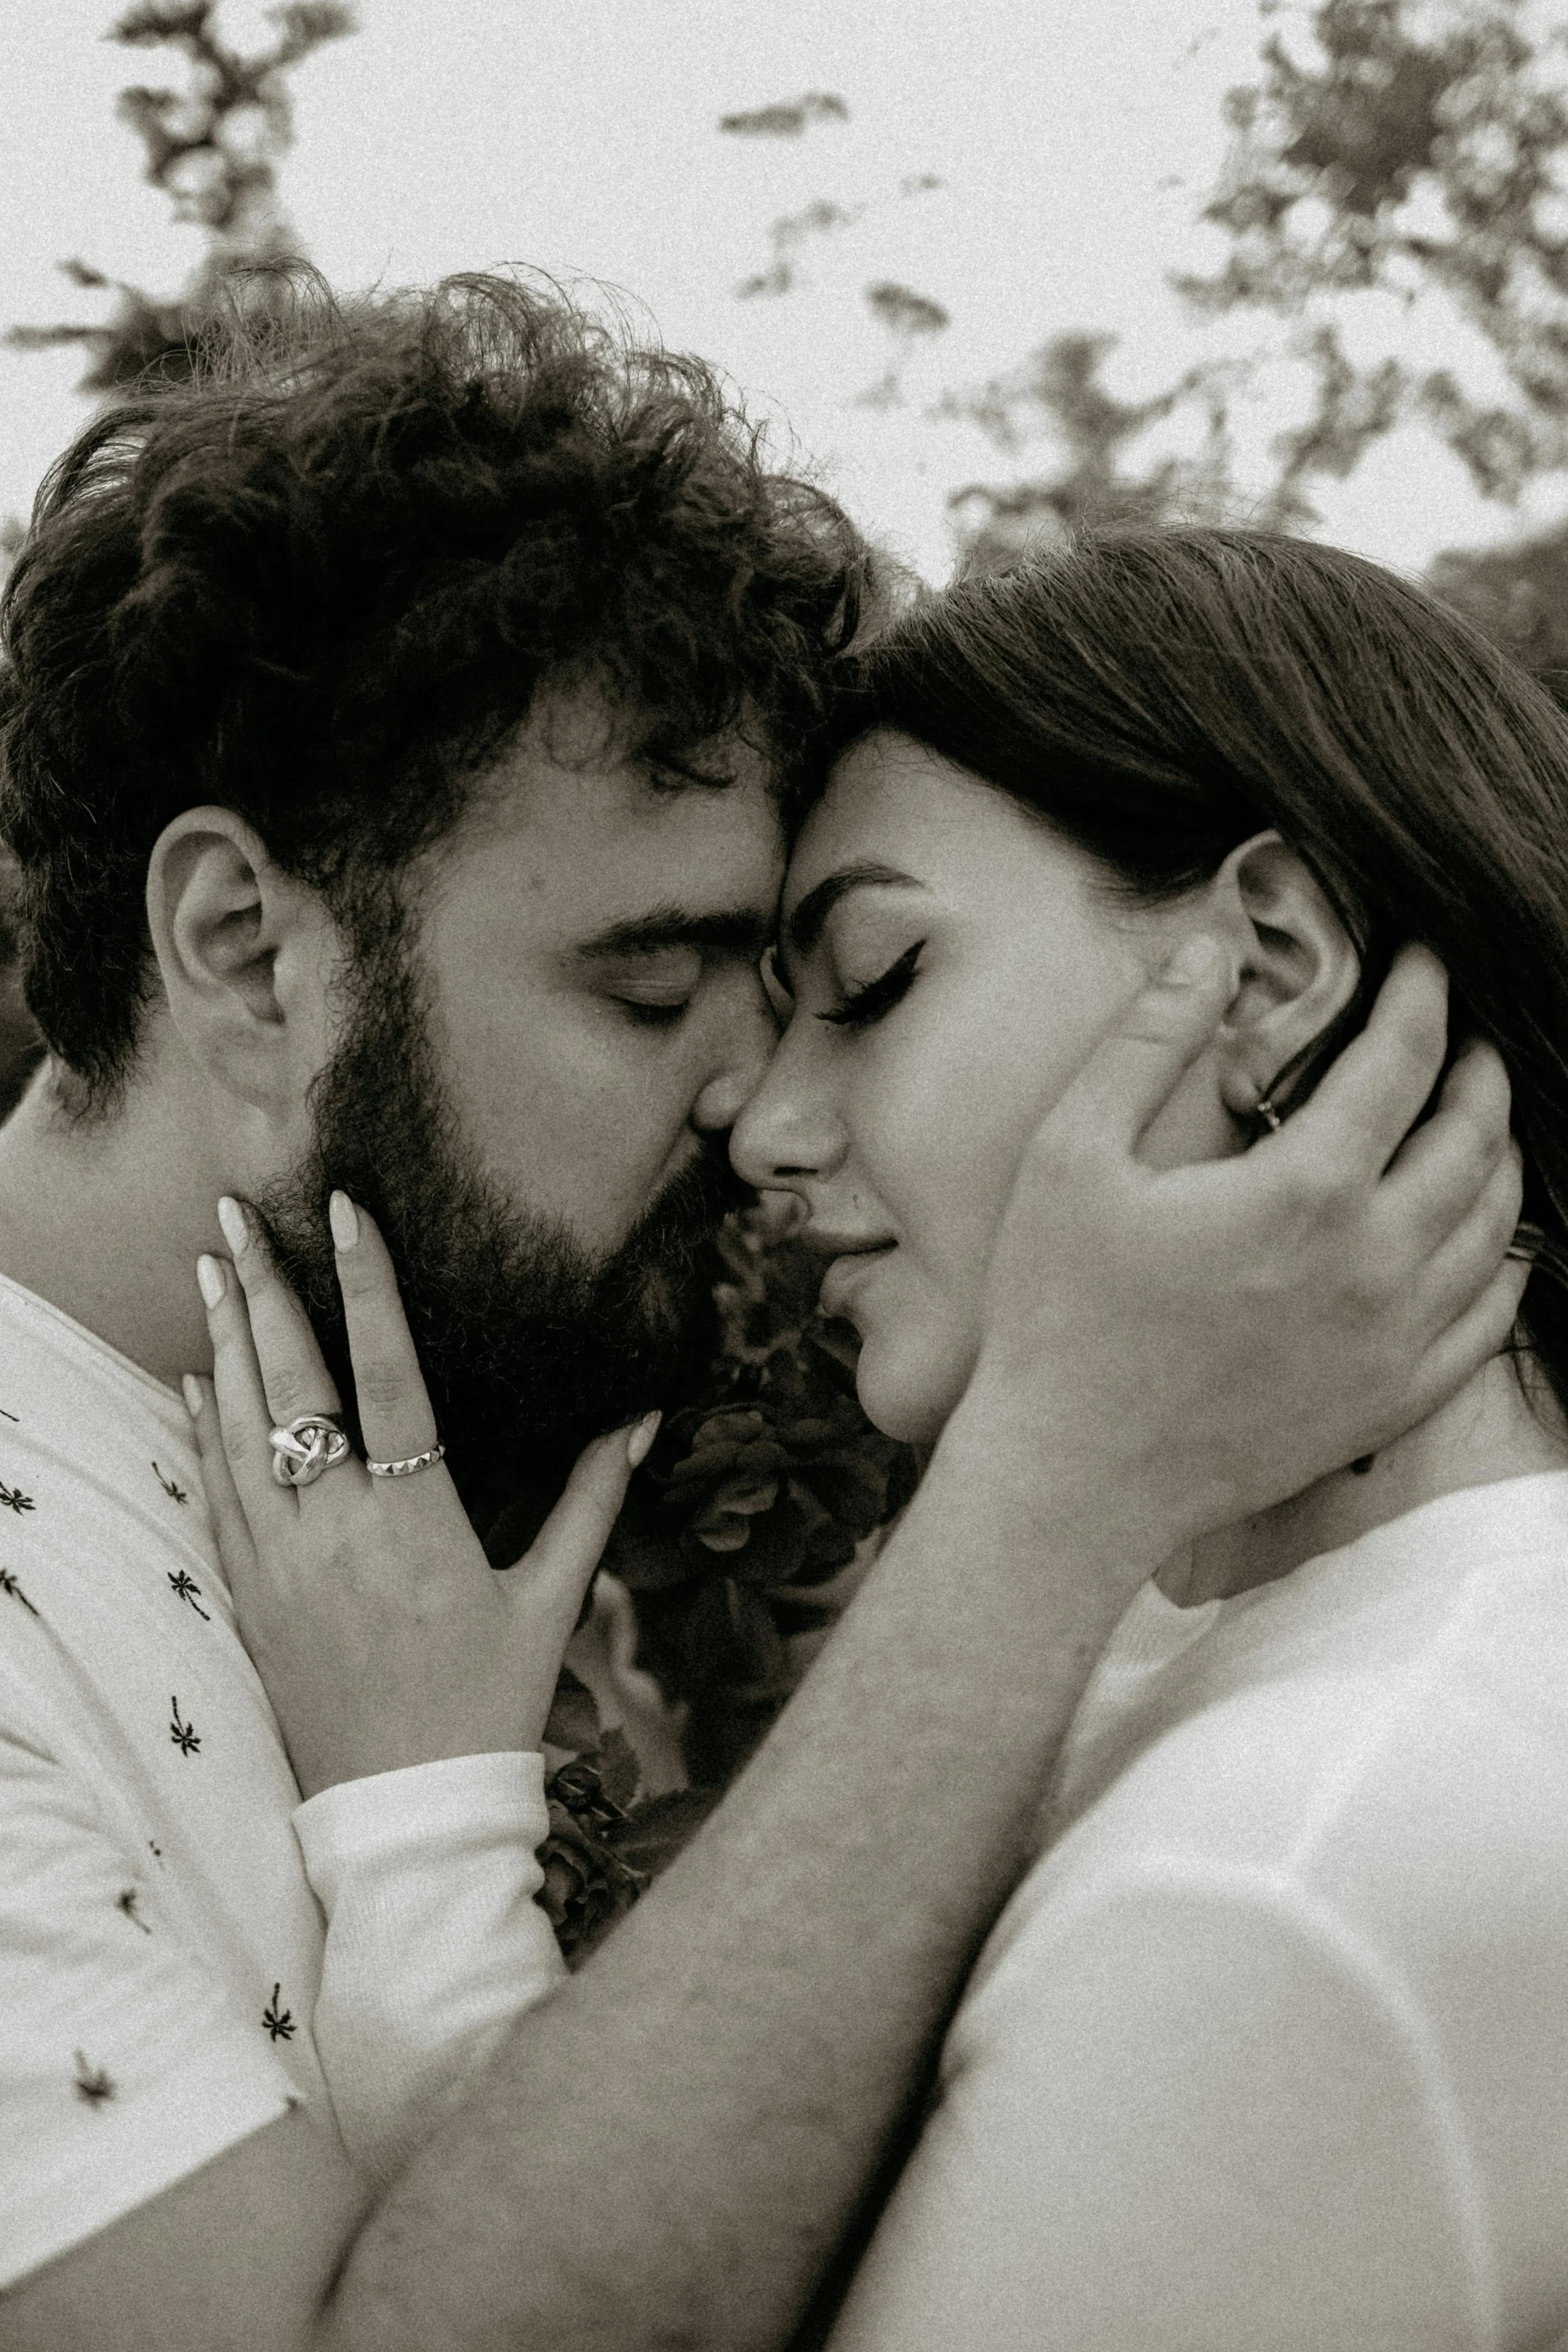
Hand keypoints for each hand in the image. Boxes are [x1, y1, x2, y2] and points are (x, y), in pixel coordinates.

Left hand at [188, 1193, 655, 1797]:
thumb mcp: (554, 1598)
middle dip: (264, 1292)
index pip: (389, 1375)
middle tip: (239, 1217)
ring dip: (223, 1345)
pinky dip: (203, 1434)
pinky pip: (216, 1497)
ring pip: (239, 1431)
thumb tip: (641, 1414)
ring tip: (212, 1270)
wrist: (407, 1814)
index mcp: (419, 1520)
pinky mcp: (252, 1600)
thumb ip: (593, 1497)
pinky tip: (196, 1382)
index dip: (368, 1287)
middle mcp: (338, 1531)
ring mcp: (283, 1565)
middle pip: (292, 1387)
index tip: (348, 1214)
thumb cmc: (490, 1704)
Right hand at [952, 936, 1526, 1557]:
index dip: (1422, 994)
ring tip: (1476, 1119)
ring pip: (1495, 1225)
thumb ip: (1145, 1042)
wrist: (1072, 1477)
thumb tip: (1209, 953)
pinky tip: (1491, 1241)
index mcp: (1305, 1191)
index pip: (1403, 1060)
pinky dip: (1504, 1264)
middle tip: (1461, 1033)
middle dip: (1478, 1069)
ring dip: (1498, 1155)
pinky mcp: (1389, 1402)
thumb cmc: (1059, 1314)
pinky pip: (1488, 1322)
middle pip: (1473, 1138)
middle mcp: (1375, 1262)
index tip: (1420, 959)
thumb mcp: (1072, 1155)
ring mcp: (1393, 1340)